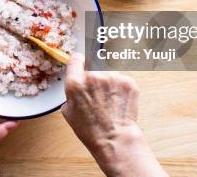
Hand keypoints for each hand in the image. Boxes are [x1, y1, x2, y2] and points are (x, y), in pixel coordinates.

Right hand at [61, 54, 167, 176]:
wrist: (115, 139)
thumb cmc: (91, 130)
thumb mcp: (68, 111)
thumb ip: (71, 91)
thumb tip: (75, 83)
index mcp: (76, 83)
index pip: (76, 59)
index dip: (78, 62)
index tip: (81, 64)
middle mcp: (94, 76)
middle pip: (93, 64)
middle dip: (94, 75)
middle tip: (97, 91)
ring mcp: (113, 77)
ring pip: (108, 71)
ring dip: (108, 80)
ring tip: (108, 99)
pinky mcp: (128, 82)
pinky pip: (121, 78)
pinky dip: (120, 87)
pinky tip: (117, 101)